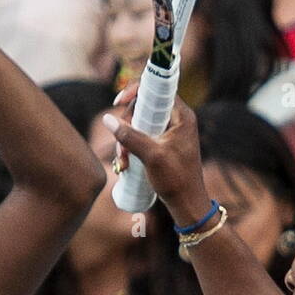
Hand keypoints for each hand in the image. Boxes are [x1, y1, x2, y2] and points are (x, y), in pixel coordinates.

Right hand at [102, 91, 209, 226]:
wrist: (187, 204)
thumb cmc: (176, 179)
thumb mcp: (151, 156)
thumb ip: (130, 136)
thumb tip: (107, 120)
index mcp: (182, 116)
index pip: (158, 89)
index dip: (136, 90)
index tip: (119, 101)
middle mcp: (177, 120)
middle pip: (144, 108)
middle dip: (127, 125)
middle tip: (120, 147)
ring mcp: (170, 133)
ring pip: (140, 125)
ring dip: (126, 141)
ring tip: (122, 162)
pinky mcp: (164, 146)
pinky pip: (142, 138)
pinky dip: (131, 149)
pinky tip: (125, 166)